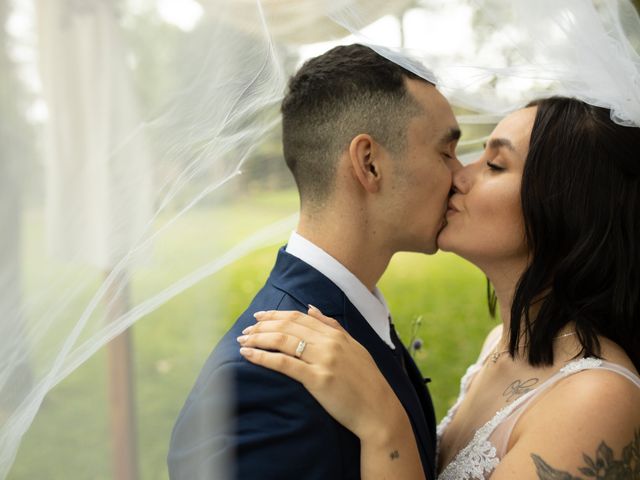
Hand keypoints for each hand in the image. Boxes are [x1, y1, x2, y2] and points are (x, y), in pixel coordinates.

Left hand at [237, 306, 405, 441]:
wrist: (379, 410)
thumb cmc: (366, 381)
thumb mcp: (354, 347)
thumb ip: (333, 326)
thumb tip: (312, 308)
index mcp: (336, 334)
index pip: (298, 317)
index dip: (275, 315)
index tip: (258, 317)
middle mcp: (329, 342)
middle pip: (287, 326)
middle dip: (262, 325)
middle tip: (245, 330)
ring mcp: (324, 359)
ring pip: (283, 341)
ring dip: (258, 338)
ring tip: (243, 341)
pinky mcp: (318, 379)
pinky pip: (284, 363)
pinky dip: (263, 357)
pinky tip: (249, 355)